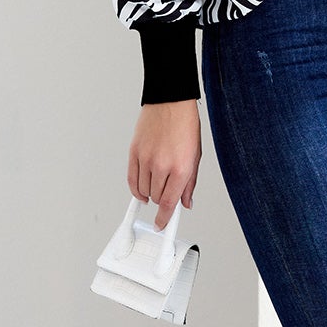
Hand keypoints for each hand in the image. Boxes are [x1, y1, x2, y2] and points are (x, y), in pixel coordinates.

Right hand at [129, 100, 201, 229]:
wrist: (170, 102)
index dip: (165, 219)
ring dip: (150, 193)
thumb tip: (186, 202)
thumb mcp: (196, 156)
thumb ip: (190, 183)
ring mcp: (146, 159)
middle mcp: (162, 165)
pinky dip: (136, 189)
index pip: (170, 203)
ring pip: (144, 191)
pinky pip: (131, 179)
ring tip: (158, 183)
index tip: (163, 225)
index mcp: (181, 168)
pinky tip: (141, 190)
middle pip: (157, 198)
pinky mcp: (134, 152)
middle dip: (162, 200)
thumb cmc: (185, 125)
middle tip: (167, 193)